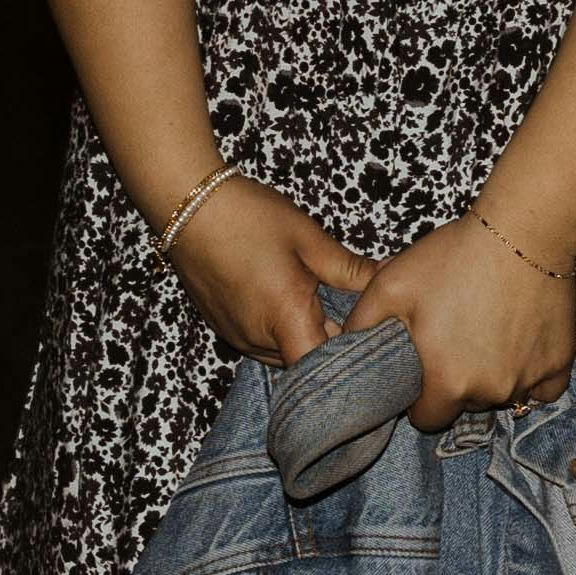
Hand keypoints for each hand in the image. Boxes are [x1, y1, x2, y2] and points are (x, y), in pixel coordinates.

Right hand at [168, 177, 377, 368]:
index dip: (349, 358)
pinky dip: (281, 330)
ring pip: (284, 354)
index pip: (324, 369)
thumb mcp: (308, 238)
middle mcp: (257, 340)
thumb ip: (350, 269)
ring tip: (319, 302)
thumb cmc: (249, 216)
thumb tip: (388, 278)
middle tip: (351, 312)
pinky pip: (262, 343)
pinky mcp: (224, 328)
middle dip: (330, 344)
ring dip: (304, 337)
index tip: (368, 338)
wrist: (187, 205)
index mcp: (284, 318)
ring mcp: (236, 337)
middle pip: (305, 363)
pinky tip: (287, 297)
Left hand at [344, 213, 575, 432]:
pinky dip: (530, 373)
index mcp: (447, 382)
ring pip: (502, 395)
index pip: (427, 420)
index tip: (422, 367)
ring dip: (491, 376)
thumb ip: (363, 325)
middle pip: (466, 406)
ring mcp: (529, 379)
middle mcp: (491, 392)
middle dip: (455, 382)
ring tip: (484, 330)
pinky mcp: (559, 364)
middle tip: (453, 338)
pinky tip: (519, 343)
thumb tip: (344, 351)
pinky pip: (543, 388)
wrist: (522, 229)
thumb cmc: (453, 256)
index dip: (419, 397)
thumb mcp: (390, 285)